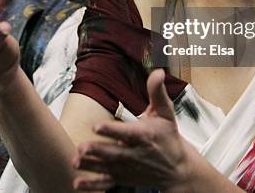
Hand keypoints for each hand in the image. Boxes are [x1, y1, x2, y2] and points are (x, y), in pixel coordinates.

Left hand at [72, 69, 204, 191]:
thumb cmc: (169, 139)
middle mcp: (136, 153)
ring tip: (76, 162)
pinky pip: (106, 183)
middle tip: (81, 147)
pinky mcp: (124, 178)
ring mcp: (128, 168)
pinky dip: (93, 185)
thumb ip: (157, 92)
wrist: (178, 170)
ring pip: (107, 167)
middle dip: (98, 150)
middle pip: (115, 152)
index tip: (97, 126)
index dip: (112, 130)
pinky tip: (78, 184)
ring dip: (91, 165)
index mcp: (145, 136)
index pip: (127, 132)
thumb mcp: (166, 113)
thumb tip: (158, 72)